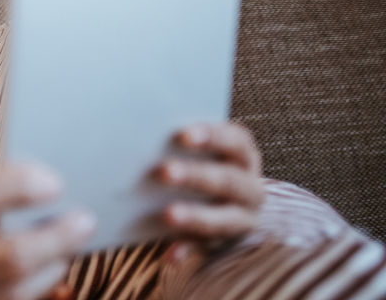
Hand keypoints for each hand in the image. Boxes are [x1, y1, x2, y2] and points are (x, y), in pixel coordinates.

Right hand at [0, 166, 96, 299]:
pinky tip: (43, 283)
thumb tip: (7, 194)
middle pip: (6, 257)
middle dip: (55, 239)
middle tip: (82, 221)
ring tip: (64, 250)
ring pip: (10, 294)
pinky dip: (25, 298)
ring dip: (49, 271)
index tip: (50, 180)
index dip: (20, 185)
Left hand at [156, 122, 264, 258]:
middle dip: (196, 176)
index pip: (235, 140)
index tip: (183, 134)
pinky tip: (170, 255)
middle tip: (164, 171)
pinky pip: (206, 248)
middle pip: (228, 180)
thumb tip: (138, 131)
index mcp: (242, 154)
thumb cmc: (195, 162)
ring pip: (224, 219)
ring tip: (168, 215)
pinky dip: (187, 250)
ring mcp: (242, 218)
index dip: (212, 136)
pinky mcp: (225, 244)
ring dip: (195, 216)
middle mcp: (249, 186)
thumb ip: (177, 143)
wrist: (215, 201)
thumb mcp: (195, 150)